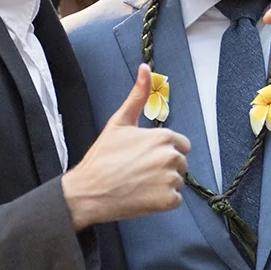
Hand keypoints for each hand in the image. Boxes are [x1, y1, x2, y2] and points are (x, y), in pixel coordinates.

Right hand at [62, 65, 190, 229]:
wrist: (89, 191)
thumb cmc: (103, 157)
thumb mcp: (120, 122)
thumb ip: (138, 95)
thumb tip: (145, 68)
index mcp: (164, 137)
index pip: (181, 145)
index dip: (163, 151)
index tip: (145, 157)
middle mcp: (171, 157)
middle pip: (181, 163)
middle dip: (164, 167)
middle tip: (139, 171)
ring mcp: (171, 180)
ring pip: (177, 181)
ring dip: (163, 184)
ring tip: (139, 183)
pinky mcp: (168, 201)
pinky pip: (175, 200)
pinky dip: (162, 201)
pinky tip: (143, 196)